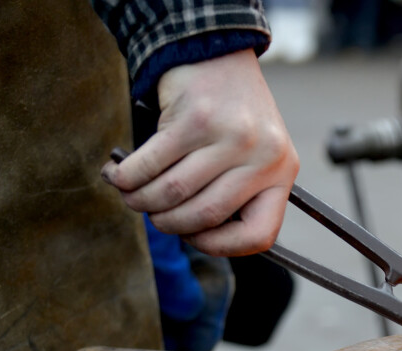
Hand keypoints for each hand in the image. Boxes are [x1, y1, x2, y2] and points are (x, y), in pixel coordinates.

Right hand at [102, 49, 298, 255]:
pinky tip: (118, 176)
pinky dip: (128, 176)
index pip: (259, 233)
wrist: (218, 52)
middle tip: (152, 216)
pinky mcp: (195, 119)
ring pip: (174, 192)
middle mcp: (263, 157)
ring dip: (142, 201)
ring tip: (131, 196)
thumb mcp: (255, 154)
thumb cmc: (234, 112)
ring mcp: (230, 138)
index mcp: (283, 173)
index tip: (196, 240)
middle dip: (168, 223)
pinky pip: (152, 163)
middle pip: (205, 215)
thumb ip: (239, 191)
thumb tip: (196, 235)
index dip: (222, 248)